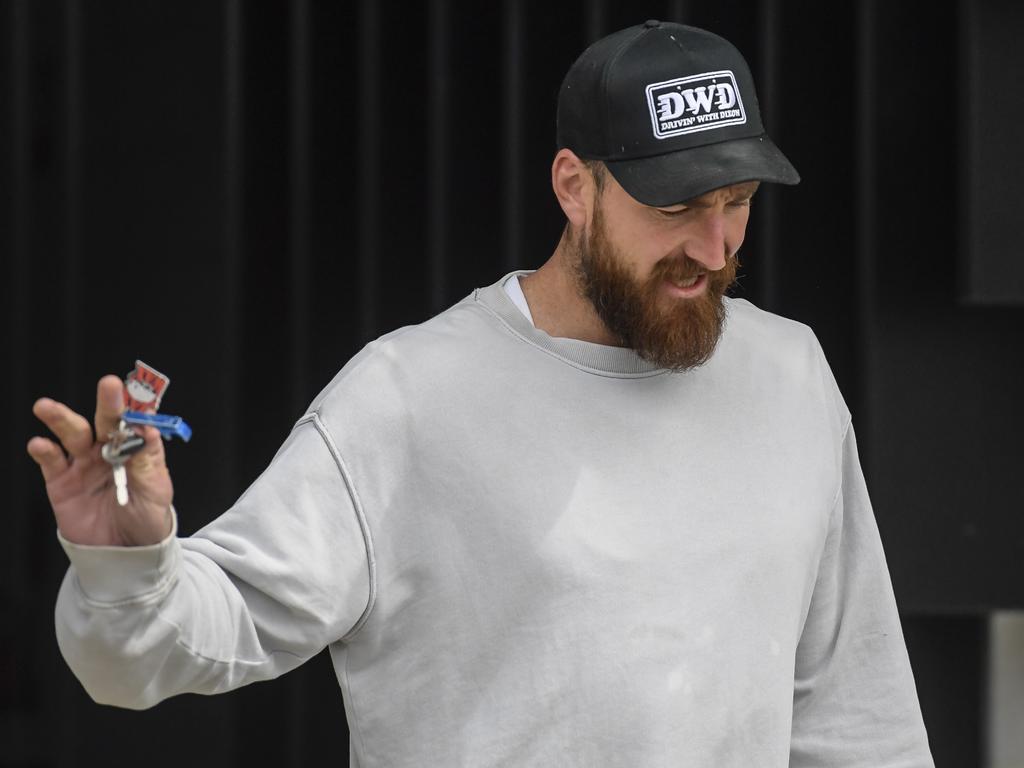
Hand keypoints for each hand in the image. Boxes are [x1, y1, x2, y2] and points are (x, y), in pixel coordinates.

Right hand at [27, 375, 174, 546]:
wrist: (123, 554)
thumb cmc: (146, 519)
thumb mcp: (155, 492)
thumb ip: (147, 462)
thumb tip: (148, 428)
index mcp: (136, 450)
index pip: (135, 422)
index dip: (134, 406)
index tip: (136, 393)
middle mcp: (109, 451)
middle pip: (106, 422)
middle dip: (106, 404)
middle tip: (107, 386)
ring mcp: (83, 464)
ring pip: (72, 434)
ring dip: (61, 419)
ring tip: (47, 407)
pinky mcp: (61, 482)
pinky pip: (51, 462)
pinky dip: (44, 451)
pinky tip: (39, 444)